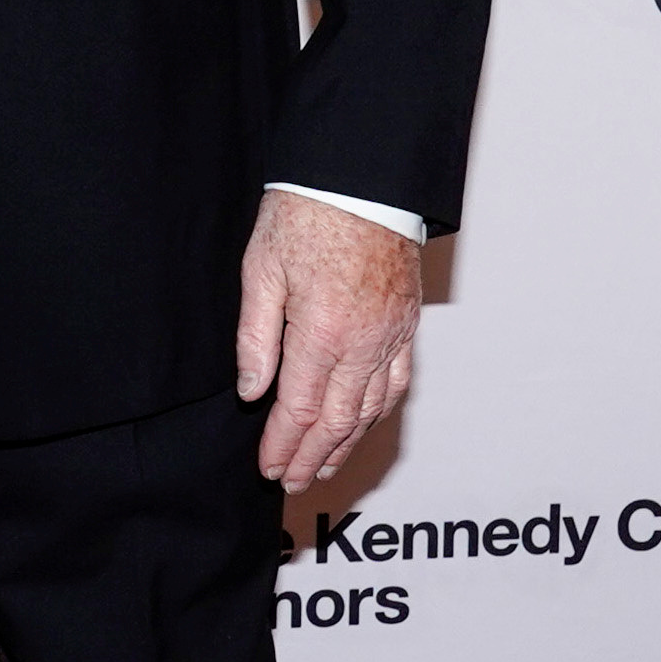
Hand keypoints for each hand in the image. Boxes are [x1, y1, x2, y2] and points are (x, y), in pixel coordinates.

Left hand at [236, 190, 421, 488]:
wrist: (360, 179)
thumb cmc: (305, 216)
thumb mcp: (260, 271)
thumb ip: (256, 338)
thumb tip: (253, 391)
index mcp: (323, 331)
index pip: (301, 408)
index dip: (283, 445)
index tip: (269, 468)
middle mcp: (365, 341)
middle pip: (339, 419)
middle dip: (314, 456)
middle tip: (293, 482)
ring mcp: (393, 334)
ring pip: (373, 407)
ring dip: (347, 443)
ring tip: (325, 466)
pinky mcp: (407, 323)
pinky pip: (397, 382)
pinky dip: (378, 413)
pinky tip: (363, 426)